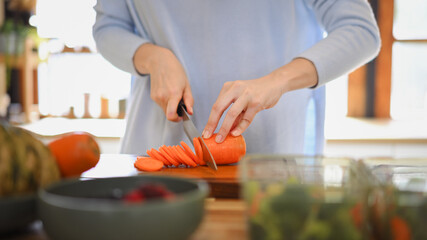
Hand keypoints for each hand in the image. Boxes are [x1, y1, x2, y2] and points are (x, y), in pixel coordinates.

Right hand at [133, 43, 192, 120]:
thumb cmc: (176, 71)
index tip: (181, 116)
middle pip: (169, 114)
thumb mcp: (187, 85)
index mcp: (173, 94)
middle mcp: (163, 97)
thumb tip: (190, 112)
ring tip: (174, 95)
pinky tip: (168, 92)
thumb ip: (189, 100)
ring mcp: (156, 97)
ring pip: (165, 110)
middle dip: (176, 112)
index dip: (177, 119)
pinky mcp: (153, 96)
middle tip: (180, 103)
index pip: (171, 115)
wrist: (160, 62)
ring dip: (171, 107)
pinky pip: (161, 105)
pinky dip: (166, 102)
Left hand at [202, 58, 317, 142]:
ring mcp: (246, 95)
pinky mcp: (256, 102)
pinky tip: (235, 134)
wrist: (274, 84)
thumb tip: (225, 131)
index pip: (215, 106)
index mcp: (229, 87)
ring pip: (231, 114)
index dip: (210, 120)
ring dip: (224, 128)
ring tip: (221, 139)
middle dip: (212, 124)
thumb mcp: (241, 99)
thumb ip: (234, 113)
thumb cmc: (256, 92)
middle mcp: (236, 89)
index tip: (205, 132)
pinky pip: (246, 118)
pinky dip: (240, 127)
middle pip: (219, 108)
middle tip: (208, 136)